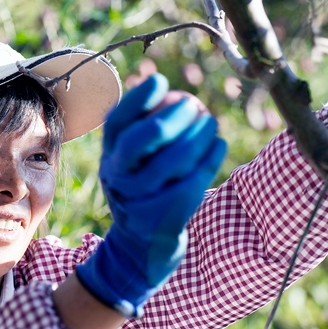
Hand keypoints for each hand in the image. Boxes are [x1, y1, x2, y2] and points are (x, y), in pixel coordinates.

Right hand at [76, 74, 226, 317]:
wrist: (138, 247)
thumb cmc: (141, 188)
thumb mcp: (129, 160)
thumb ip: (138, 128)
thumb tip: (160, 84)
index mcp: (108, 156)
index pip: (116, 122)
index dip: (138, 98)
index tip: (162, 81)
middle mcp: (118, 177)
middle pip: (141, 140)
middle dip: (171, 117)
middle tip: (194, 104)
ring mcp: (138, 201)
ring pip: (171, 163)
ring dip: (197, 138)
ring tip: (212, 122)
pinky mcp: (162, 220)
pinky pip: (190, 185)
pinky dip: (208, 161)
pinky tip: (219, 145)